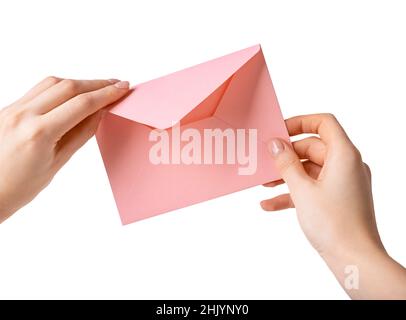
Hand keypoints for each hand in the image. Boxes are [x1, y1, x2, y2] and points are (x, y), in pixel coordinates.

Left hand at [0, 77, 129, 221]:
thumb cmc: (19, 187)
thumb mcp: (57, 162)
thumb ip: (81, 133)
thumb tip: (100, 112)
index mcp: (38, 133)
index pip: (81, 104)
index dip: (106, 94)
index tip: (122, 89)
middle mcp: (23, 115)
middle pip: (68, 87)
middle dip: (96, 83)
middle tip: (116, 84)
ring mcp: (12, 109)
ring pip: (52, 83)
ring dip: (79, 82)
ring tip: (97, 88)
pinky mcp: (8, 108)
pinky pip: (38, 90)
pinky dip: (60, 88)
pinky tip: (72, 94)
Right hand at [262, 113, 405, 298]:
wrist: (354, 259)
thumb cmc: (335, 224)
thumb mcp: (302, 189)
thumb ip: (286, 164)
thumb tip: (275, 144)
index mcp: (344, 155)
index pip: (324, 123)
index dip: (300, 122)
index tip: (279, 130)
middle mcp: (346, 165)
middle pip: (313, 147)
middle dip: (286, 155)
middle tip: (265, 161)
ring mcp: (342, 183)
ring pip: (310, 169)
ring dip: (286, 175)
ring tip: (263, 183)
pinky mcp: (337, 199)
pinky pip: (312, 188)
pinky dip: (293, 192)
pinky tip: (270, 204)